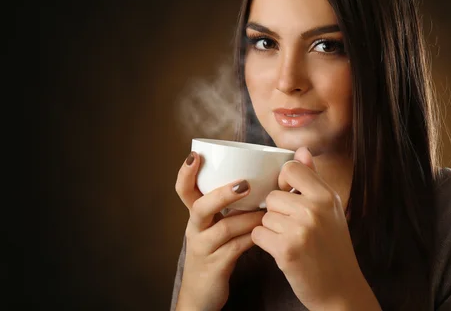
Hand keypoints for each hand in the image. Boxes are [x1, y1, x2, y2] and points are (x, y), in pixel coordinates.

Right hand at [175, 151, 264, 310]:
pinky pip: (235, 248)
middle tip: (244, 184)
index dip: (186, 173)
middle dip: (222, 194)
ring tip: (266, 210)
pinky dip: (252, 237)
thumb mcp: (218, 227)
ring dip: (247, 217)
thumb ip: (232, 206)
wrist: (203, 295)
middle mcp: (195, 229)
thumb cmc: (218, 252)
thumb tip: (259, 177)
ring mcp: (203, 249)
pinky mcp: (215, 267)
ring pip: (223, 229)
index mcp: (196, 216)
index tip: (195, 155)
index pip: (184, 191)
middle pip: (200, 207)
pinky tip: (266, 231)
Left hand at [251, 147, 373, 309]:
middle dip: (277, 212)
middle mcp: (315, 209)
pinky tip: (283, 251)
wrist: (340, 288)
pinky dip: (265, 244)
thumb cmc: (332, 247)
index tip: (288, 196)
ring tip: (292, 241)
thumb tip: (301, 150)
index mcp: (326, 195)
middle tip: (294, 229)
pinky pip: (258, 234)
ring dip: (271, 229)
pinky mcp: (286, 250)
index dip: (283, 182)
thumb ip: (312, 178)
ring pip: (264, 216)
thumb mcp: (329, 208)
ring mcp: (301, 229)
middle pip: (272, 196)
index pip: (290, 169)